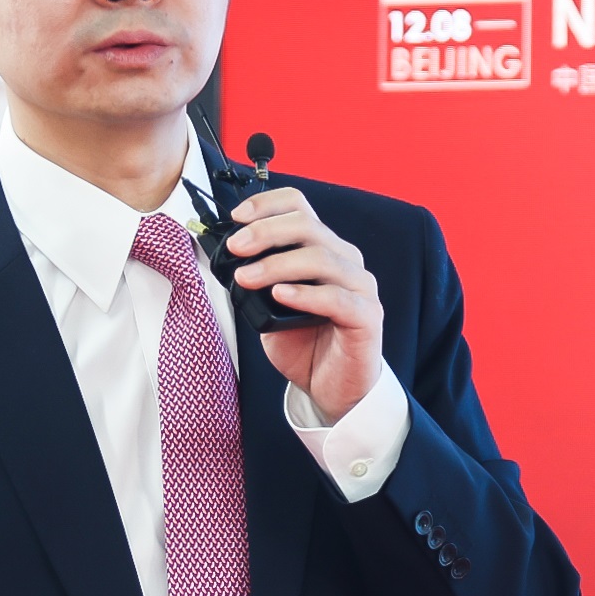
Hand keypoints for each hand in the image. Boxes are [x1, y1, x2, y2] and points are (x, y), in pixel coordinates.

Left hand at [224, 188, 384, 421]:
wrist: (332, 389)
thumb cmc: (305, 346)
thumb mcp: (269, 306)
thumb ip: (258, 279)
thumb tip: (227, 258)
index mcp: (324, 250)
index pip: (300, 208)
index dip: (268, 205)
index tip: (237, 218)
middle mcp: (345, 261)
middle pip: (308, 226)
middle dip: (266, 232)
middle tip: (236, 247)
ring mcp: (360, 288)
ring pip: (321, 258)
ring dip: (277, 265)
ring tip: (247, 278)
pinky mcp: (367, 317)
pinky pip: (337, 298)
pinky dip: (305, 294)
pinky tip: (280, 296)